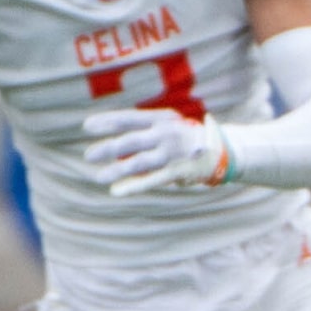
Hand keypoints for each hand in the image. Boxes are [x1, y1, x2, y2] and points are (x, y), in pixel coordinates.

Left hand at [84, 106, 227, 194]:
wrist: (223, 151)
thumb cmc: (186, 138)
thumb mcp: (168, 126)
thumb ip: (144, 131)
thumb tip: (112, 144)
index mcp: (162, 119)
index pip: (130, 118)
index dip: (107, 122)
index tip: (87, 127)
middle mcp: (167, 134)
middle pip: (131, 141)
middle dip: (108, 148)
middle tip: (89, 156)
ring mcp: (173, 154)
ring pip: (139, 162)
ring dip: (117, 170)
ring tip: (99, 177)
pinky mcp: (178, 172)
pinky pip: (151, 180)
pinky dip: (133, 186)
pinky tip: (117, 191)